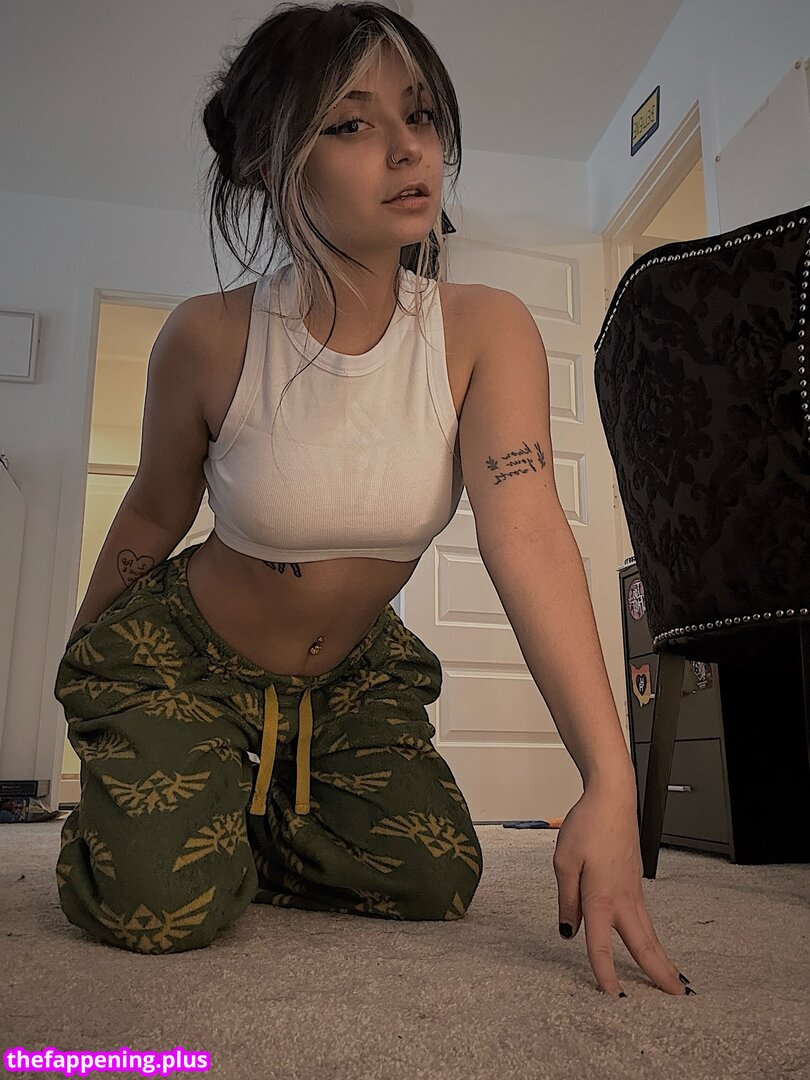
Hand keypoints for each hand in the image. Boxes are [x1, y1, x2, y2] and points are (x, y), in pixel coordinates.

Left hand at [553, 783, 691, 996]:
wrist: (612, 798)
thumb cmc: (587, 825)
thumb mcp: (564, 862)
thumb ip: (567, 900)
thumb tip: (569, 930)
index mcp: (600, 896)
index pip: (600, 944)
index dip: (605, 973)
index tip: (612, 996)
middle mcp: (622, 897)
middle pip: (642, 944)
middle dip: (659, 972)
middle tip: (677, 996)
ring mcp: (633, 889)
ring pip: (649, 931)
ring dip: (661, 957)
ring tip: (674, 979)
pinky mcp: (635, 880)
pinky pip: (645, 917)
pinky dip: (652, 936)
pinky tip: (650, 943)